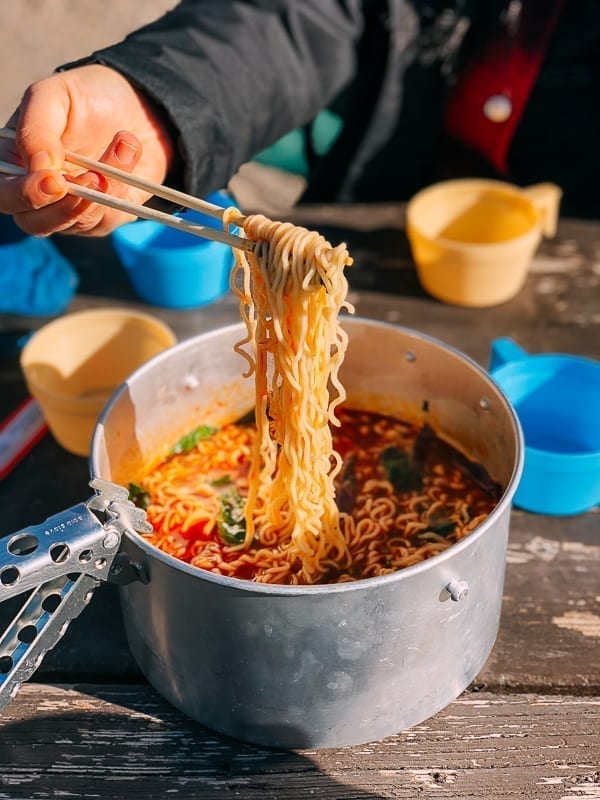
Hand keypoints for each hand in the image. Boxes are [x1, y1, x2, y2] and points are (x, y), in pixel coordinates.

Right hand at [0, 65, 174, 236]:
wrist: (135, 104)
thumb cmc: (85, 97)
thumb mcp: (53, 96)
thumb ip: (36, 128)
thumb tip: (41, 169)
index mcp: (13, 164)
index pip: (4, 193)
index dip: (24, 195)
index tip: (54, 180)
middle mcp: (38, 194)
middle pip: (34, 223)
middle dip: (62, 208)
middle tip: (92, 178)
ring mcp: (71, 210)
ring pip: (77, 222)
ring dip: (102, 188)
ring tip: (123, 145)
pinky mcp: (104, 216)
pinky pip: (108, 217)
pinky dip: (121, 188)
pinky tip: (128, 152)